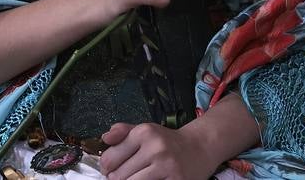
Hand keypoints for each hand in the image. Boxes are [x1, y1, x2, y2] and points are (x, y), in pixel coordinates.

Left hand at [99, 121, 217, 179]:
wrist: (200, 146)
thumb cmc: (167, 141)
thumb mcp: (146, 130)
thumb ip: (123, 132)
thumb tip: (104, 138)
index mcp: (144, 133)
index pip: (109, 159)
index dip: (106, 168)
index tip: (111, 170)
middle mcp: (155, 148)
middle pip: (119, 177)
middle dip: (116, 179)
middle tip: (125, 176)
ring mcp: (167, 166)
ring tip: (137, 178)